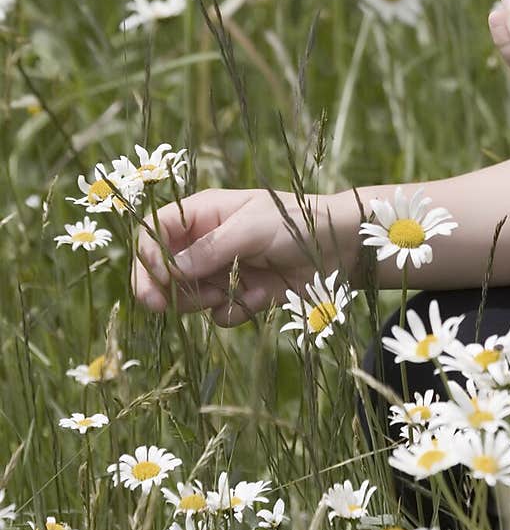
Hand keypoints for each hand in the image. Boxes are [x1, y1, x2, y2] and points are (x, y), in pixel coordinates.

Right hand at [131, 188, 349, 326]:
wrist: (340, 248)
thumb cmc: (295, 223)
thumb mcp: (249, 228)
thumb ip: (208, 248)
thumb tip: (166, 269)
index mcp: (202, 214)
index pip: (155, 233)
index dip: (147, 257)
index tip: (154, 278)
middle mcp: (206, 243)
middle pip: (163, 271)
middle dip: (164, 289)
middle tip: (161, 305)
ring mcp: (222, 271)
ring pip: (189, 297)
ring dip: (205, 300)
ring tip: (233, 289)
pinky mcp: (241, 296)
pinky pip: (220, 315)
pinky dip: (236, 311)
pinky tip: (260, 297)